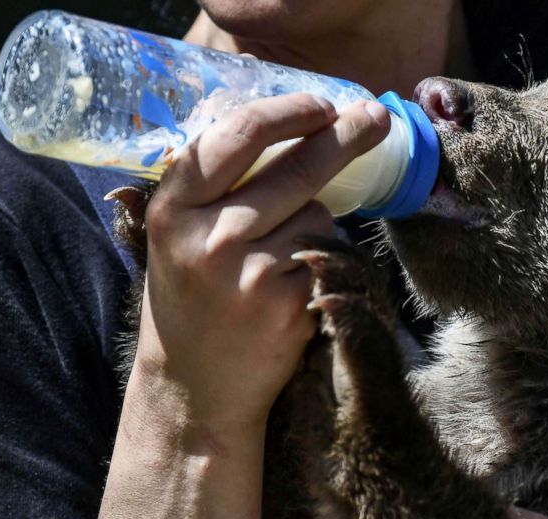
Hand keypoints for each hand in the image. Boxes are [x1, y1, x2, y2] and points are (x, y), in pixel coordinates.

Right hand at [133, 93, 389, 434]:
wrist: (196, 386)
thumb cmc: (192, 299)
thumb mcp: (179, 236)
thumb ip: (214, 186)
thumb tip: (281, 120)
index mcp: (173, 210)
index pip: (236, 137)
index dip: (286, 112)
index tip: (320, 103)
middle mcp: (209, 239)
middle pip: (296, 168)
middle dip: (344, 136)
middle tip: (375, 116)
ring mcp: (252, 275)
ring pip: (319, 214)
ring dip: (319, 220)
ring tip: (283, 254)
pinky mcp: (290, 307)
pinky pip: (330, 257)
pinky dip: (326, 259)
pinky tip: (296, 284)